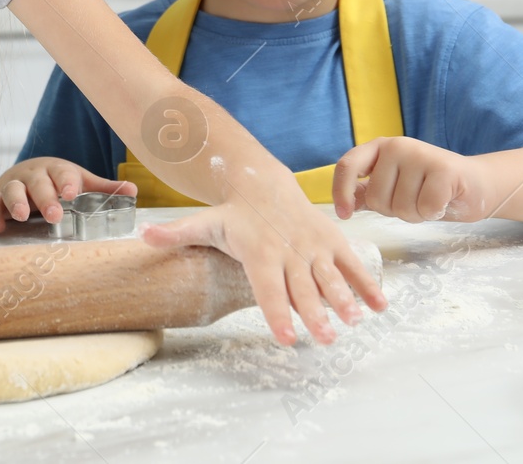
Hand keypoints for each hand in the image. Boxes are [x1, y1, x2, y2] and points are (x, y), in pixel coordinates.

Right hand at [0, 157, 135, 232]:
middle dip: (45, 197)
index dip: (67, 182)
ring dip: (14, 201)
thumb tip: (133, 190)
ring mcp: (12, 183)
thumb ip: (103, 189)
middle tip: (54, 215)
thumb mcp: (80, 182)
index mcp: (56, 169)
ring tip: (20, 217)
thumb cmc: (58, 182)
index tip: (72, 193)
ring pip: (11, 188)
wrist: (25, 173)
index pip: (62, 172)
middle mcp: (33, 174)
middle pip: (37, 182)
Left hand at [140, 160, 386, 346]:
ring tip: (354, 323)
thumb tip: (141, 235)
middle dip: (314, 314)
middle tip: (324, 340)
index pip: (267, 287)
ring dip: (344, 301)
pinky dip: (367, 284)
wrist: (264, 183)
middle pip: (303, 288)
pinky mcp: (331, 241)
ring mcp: (313, 246)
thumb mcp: (204, 222)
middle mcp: (289, 250)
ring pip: (330, 276)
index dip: (275, 312)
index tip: (284, 337)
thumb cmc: (234, 214)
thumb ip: (176, 234)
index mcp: (259, 252)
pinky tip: (380, 306)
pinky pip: (352, 264)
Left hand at [332, 136, 489, 223]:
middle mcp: (397, 146)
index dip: (341, 192)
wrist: (475, 184)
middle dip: (394, 210)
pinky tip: (443, 201)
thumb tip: (343, 204)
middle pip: (377, 198)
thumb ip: (367, 192)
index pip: (347, 165)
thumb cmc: (428, 188)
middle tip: (414, 199)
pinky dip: (433, 213)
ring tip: (429, 199)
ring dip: (416, 214)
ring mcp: (420, 155)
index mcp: (379, 147)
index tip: (344, 215)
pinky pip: (425, 208)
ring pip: (401, 207)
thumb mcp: (393, 186)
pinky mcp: (444, 169)